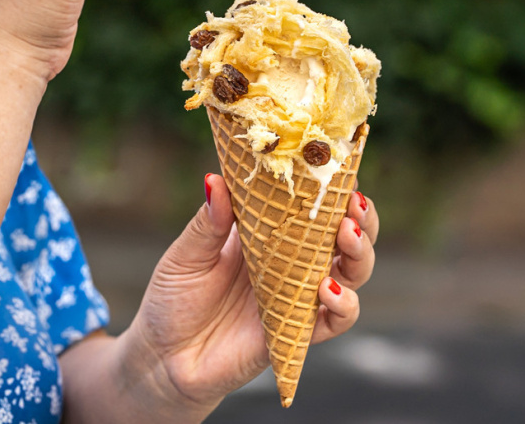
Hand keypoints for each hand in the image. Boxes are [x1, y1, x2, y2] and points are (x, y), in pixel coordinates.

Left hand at [125, 174, 378, 415]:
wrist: (163, 359)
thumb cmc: (173, 300)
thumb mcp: (186, 255)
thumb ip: (208, 222)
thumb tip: (215, 178)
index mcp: (270, 232)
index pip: (314, 202)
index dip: (334, 184)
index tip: (339, 165)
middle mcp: (293, 261)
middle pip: (347, 234)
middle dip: (362, 217)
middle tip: (354, 204)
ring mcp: (300, 295)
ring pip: (353, 272)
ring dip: (360, 253)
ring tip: (347, 237)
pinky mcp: (298, 330)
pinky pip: (337, 319)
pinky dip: (344, 303)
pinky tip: (327, 289)